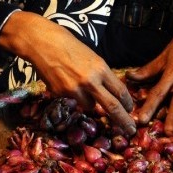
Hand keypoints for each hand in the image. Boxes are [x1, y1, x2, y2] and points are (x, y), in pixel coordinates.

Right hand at [0, 12, 135, 134]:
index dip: (127, 103)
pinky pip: (74, 101)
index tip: (130, 110)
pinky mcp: (61, 94)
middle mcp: (90, 81)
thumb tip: (112, 93)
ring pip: (91, 106)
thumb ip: (103, 76)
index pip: (121, 91)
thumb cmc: (70, 47)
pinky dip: (73, 95)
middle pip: (112, 106)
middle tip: (130, 130)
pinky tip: (65, 81)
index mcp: (101, 69)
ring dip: (90, 101)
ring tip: (79, 85)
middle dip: (123, 120)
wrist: (42, 42)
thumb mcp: (93, 58)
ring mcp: (74, 89)